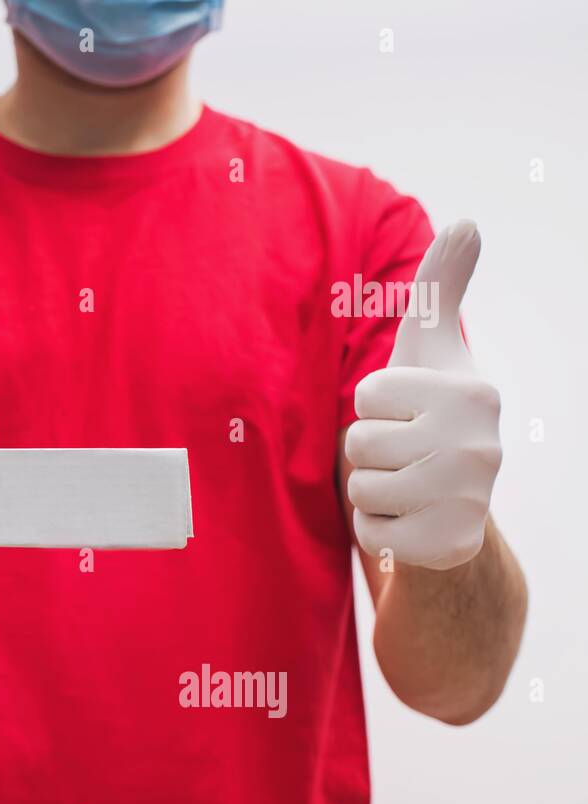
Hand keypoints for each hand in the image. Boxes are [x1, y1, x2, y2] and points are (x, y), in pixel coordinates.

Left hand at [345, 220, 501, 570]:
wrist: (454, 509)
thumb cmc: (429, 414)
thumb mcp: (431, 349)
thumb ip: (442, 287)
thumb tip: (468, 220)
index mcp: (473, 395)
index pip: (369, 395)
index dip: (375, 407)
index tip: (409, 415)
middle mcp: (481, 447)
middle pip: (360, 441)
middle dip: (369, 451)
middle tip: (407, 456)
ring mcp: (469, 499)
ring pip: (360, 486)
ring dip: (371, 488)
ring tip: (407, 486)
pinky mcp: (447, 544)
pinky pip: (369, 530)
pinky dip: (377, 528)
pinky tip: (409, 521)